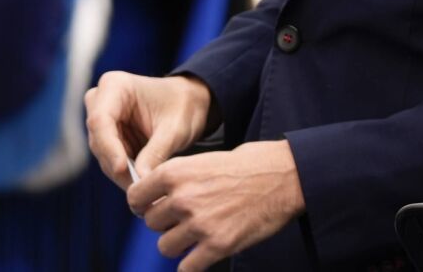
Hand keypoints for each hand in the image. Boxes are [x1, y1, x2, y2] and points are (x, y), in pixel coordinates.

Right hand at [86, 71, 214, 188]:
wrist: (189, 103)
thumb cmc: (184, 106)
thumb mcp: (176, 128)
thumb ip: (156, 152)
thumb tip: (140, 181)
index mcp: (116, 86)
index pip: (101, 120)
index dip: (109, 147)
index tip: (122, 169)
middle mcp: (101, 102)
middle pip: (99, 140)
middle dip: (116, 165)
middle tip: (137, 188)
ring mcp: (102, 121)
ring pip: (103, 155)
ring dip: (121, 174)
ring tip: (144, 190)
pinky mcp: (108, 139)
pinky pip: (110, 161)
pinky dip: (125, 173)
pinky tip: (141, 184)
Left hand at [129, 140, 302, 271]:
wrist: (286, 176)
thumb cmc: (251, 164)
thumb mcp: (206, 160)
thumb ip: (180, 179)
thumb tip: (161, 198)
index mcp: (177, 172)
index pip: (136, 197)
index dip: (142, 204)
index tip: (150, 208)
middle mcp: (183, 198)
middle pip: (151, 223)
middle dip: (165, 223)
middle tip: (182, 220)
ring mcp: (199, 224)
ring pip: (165, 247)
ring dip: (178, 244)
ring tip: (195, 236)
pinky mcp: (217, 245)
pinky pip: (187, 268)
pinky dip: (192, 265)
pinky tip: (202, 256)